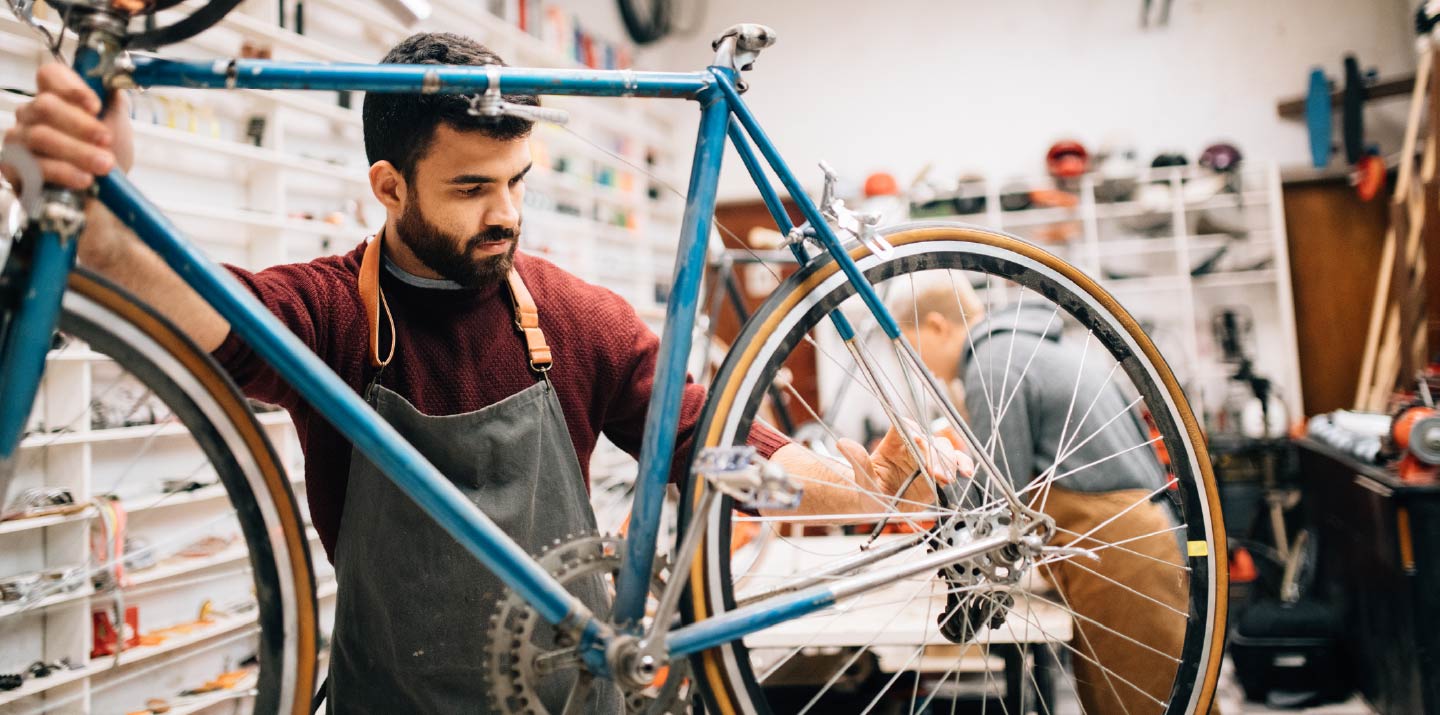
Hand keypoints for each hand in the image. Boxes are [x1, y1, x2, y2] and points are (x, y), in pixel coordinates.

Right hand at [2, 63, 132, 192]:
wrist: (104, 200)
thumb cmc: (107, 160)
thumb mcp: (118, 128)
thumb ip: (114, 103)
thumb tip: (113, 82)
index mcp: (55, 99)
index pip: (50, 76)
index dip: (71, 87)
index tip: (96, 106)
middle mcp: (31, 116)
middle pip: (45, 105)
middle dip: (81, 125)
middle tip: (106, 141)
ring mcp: (18, 140)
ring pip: (40, 136)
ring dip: (77, 151)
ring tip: (104, 165)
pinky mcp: (12, 168)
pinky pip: (33, 165)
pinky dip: (63, 172)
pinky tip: (83, 180)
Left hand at [835, 420, 973, 512]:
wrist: (879, 508)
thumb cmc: (869, 492)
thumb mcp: (862, 481)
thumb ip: (858, 462)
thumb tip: (842, 443)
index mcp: (892, 443)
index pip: (905, 428)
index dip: (914, 433)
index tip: (919, 444)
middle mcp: (911, 447)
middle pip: (928, 439)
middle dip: (935, 454)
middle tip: (936, 474)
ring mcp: (926, 459)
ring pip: (944, 449)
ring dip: (949, 461)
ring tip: (947, 478)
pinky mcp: (938, 472)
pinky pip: (955, 463)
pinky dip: (963, 464)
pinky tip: (967, 471)